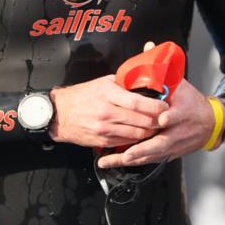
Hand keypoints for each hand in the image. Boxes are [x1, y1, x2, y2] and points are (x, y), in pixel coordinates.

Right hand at [48, 53, 168, 148]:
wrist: (60, 114)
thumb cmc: (82, 96)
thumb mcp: (103, 83)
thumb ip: (124, 84)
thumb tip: (145, 83)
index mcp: (108, 94)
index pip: (138, 102)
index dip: (155, 106)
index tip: (165, 106)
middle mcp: (107, 112)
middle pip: (141, 121)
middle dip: (157, 121)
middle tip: (165, 118)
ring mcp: (104, 129)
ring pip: (136, 134)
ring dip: (149, 131)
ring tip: (155, 126)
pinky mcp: (102, 141)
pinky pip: (126, 142)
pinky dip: (136, 139)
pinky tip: (140, 133)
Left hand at [95, 41, 224, 167]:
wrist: (210, 124)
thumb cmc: (192, 103)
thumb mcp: (180, 84)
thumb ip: (162, 68)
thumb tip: (148, 46)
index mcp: (183, 112)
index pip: (176, 115)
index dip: (169, 118)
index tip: (162, 119)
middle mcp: (178, 131)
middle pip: (162, 142)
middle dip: (144, 148)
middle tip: (127, 153)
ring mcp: (173, 145)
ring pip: (153, 154)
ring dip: (134, 158)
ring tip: (114, 160)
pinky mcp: (169, 153)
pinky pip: (150, 160)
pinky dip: (135, 161)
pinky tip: (118, 163)